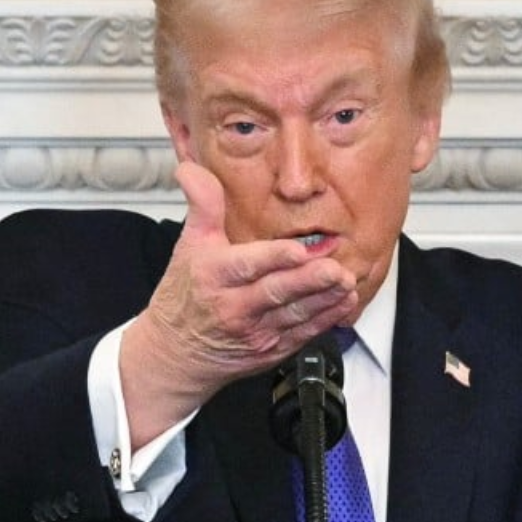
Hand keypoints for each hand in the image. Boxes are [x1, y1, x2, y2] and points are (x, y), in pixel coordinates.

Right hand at [120, 161, 359, 446]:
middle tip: (335, 269)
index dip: (273, 258)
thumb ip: (202, 205)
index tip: (297, 250)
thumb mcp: (189, 245)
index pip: (246, 265)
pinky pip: (302, 333)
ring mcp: (255, 332)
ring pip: (295, 314)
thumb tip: (191, 168)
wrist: (175, 353)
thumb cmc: (185, 296)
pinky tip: (343, 303)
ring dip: (324, 299)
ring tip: (346, 282)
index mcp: (214, 276)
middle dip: (308, 281)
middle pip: (276, 292)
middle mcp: (234, 307)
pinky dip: (325, 319)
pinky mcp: (271, 349)